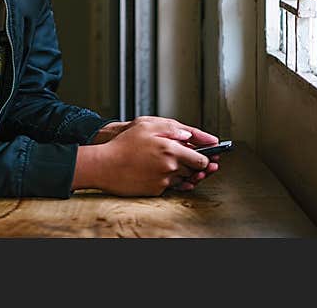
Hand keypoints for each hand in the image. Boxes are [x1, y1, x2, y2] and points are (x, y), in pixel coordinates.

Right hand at [73, 118, 211, 195]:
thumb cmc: (123, 144)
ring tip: (180, 165)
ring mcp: (163, 181)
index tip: (212, 157)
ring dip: (185, 173)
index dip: (207, 158)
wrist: (104, 166)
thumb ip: (172, 128)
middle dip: (198, 166)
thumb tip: (190, 136)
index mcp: (171, 149)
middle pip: (195, 170)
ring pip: (184, 179)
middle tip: (204, 164)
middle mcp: (170, 167)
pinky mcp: (155, 191)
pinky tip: (164, 173)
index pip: (201, 159)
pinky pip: (170, 186)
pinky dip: (170, 180)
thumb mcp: (146, 125)